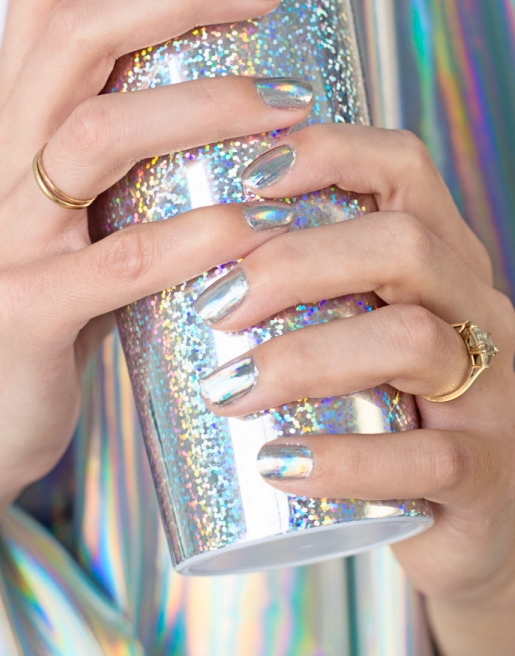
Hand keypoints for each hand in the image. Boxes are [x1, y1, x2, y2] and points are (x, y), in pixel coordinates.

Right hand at [0, 0, 310, 649]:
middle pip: (74, 39)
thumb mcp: (73, 200)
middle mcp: (2, 159)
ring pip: (98, 135)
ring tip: (287, 107)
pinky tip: (250, 225)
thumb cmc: (53, 294)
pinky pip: (119, 261)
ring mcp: (11, 233)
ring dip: (201, 108)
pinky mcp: (32, 309)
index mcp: (14, 123)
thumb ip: (123, 142)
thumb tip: (227, 83)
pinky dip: (193, 236)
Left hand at [198, 124, 514, 655]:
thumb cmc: (386, 397)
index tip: (245, 178)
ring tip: (229, 387)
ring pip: (415, 340)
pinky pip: (427, 459)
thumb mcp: (359, 320)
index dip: (326, 153)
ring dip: (307, 358)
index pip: (402, 164)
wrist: (468, 502)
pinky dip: (345, 460)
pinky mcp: (485, 472)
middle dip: (295, 262)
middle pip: (403, 242)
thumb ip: (302, 283)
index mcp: (441, 253)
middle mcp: (474, 305)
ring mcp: (491, 388)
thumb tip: (172, 247)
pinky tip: (277, 463)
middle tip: (216, 303)